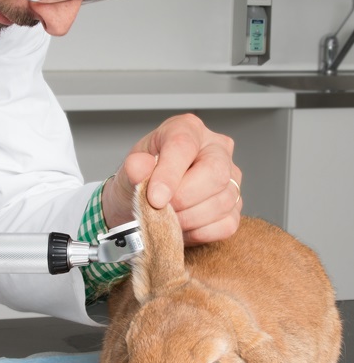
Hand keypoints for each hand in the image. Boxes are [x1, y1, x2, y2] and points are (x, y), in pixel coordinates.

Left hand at [102, 114, 241, 244]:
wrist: (142, 205)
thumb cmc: (139, 181)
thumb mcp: (128, 172)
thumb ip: (133, 168)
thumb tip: (139, 167)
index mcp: (187, 129)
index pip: (183, 145)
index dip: (169, 174)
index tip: (155, 198)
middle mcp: (215, 148)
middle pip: (215, 172)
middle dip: (183, 198)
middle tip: (159, 210)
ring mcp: (230, 177)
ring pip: (222, 201)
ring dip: (188, 219)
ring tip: (166, 218)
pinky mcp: (234, 206)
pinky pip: (226, 225)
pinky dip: (199, 232)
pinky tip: (182, 226)